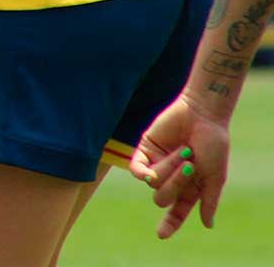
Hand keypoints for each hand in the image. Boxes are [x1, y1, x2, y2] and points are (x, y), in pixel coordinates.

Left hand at [130, 93, 231, 238]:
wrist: (203, 116)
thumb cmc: (213, 145)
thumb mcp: (215, 176)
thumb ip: (209, 200)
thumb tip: (208, 225)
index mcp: (189, 188)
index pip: (176, 211)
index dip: (169, 224)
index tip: (161, 235)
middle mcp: (172, 178)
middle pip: (163, 198)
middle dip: (175, 185)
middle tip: (190, 165)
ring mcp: (157, 164)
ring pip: (153, 183)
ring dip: (169, 169)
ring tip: (184, 151)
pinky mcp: (145, 149)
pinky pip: (136, 169)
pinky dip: (142, 171)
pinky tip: (148, 173)